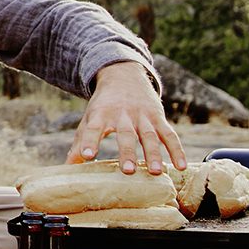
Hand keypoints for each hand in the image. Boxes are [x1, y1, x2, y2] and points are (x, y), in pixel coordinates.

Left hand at [67, 61, 185, 173]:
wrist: (124, 76)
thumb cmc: (103, 104)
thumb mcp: (90, 118)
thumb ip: (80, 141)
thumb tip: (68, 166)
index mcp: (101, 114)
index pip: (93, 128)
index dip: (89, 141)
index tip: (86, 157)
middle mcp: (123, 114)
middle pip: (126, 134)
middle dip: (127, 152)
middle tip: (127, 171)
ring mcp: (143, 116)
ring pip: (149, 135)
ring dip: (153, 154)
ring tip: (155, 172)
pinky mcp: (158, 117)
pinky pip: (169, 134)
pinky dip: (176, 150)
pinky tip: (180, 166)